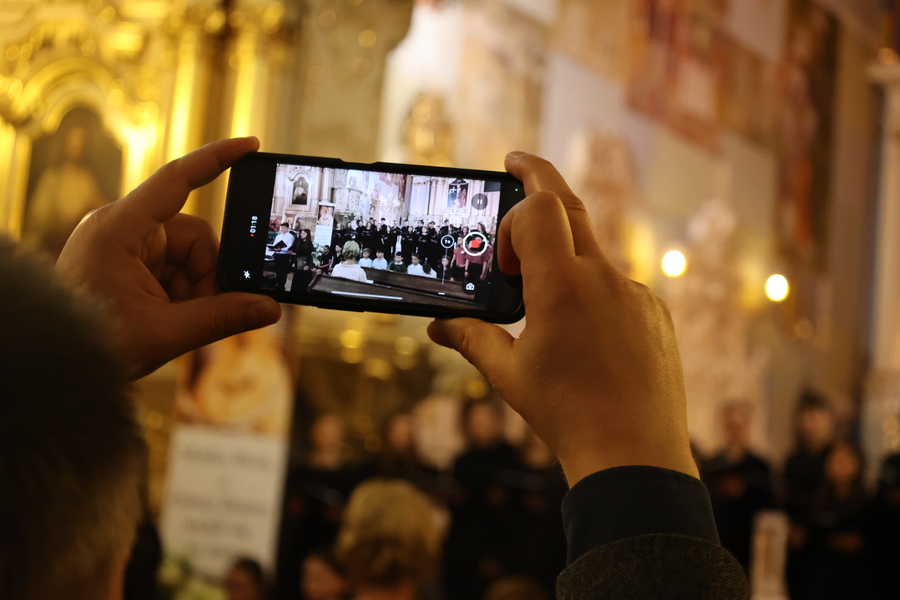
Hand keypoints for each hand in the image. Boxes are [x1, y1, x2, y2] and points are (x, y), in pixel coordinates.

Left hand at [57, 137, 281, 378]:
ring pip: (188, 256)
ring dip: (194, 289)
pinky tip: (169, 317)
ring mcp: (124, 246)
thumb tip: (270, 308)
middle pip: (193, 236)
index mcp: (120, 228)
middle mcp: (122, 228)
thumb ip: (222, 317)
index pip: (177, 179)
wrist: (52, 363)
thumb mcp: (165, 333)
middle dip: (206, 275)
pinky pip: (173, 269)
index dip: (217, 158)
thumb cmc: (93, 341)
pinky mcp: (127, 263)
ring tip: (178, 321)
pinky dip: (181, 294)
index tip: (251, 145)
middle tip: (201, 309)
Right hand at [428, 152, 696, 486]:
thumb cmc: (567, 414)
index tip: (505, 261)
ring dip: (565, 255)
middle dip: (539, 177)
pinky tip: (584, 336)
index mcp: (562, 286)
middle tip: (517, 163)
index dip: (512, 220)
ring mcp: (636, 293)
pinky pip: (618, 285)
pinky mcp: (655, 312)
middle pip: (571, 203)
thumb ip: (471, 339)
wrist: (634, 454)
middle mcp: (604, 278)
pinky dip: (593, 291)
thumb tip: (438, 327)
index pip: (539, 208)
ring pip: (593, 250)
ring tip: (546, 299)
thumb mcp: (509, 375)